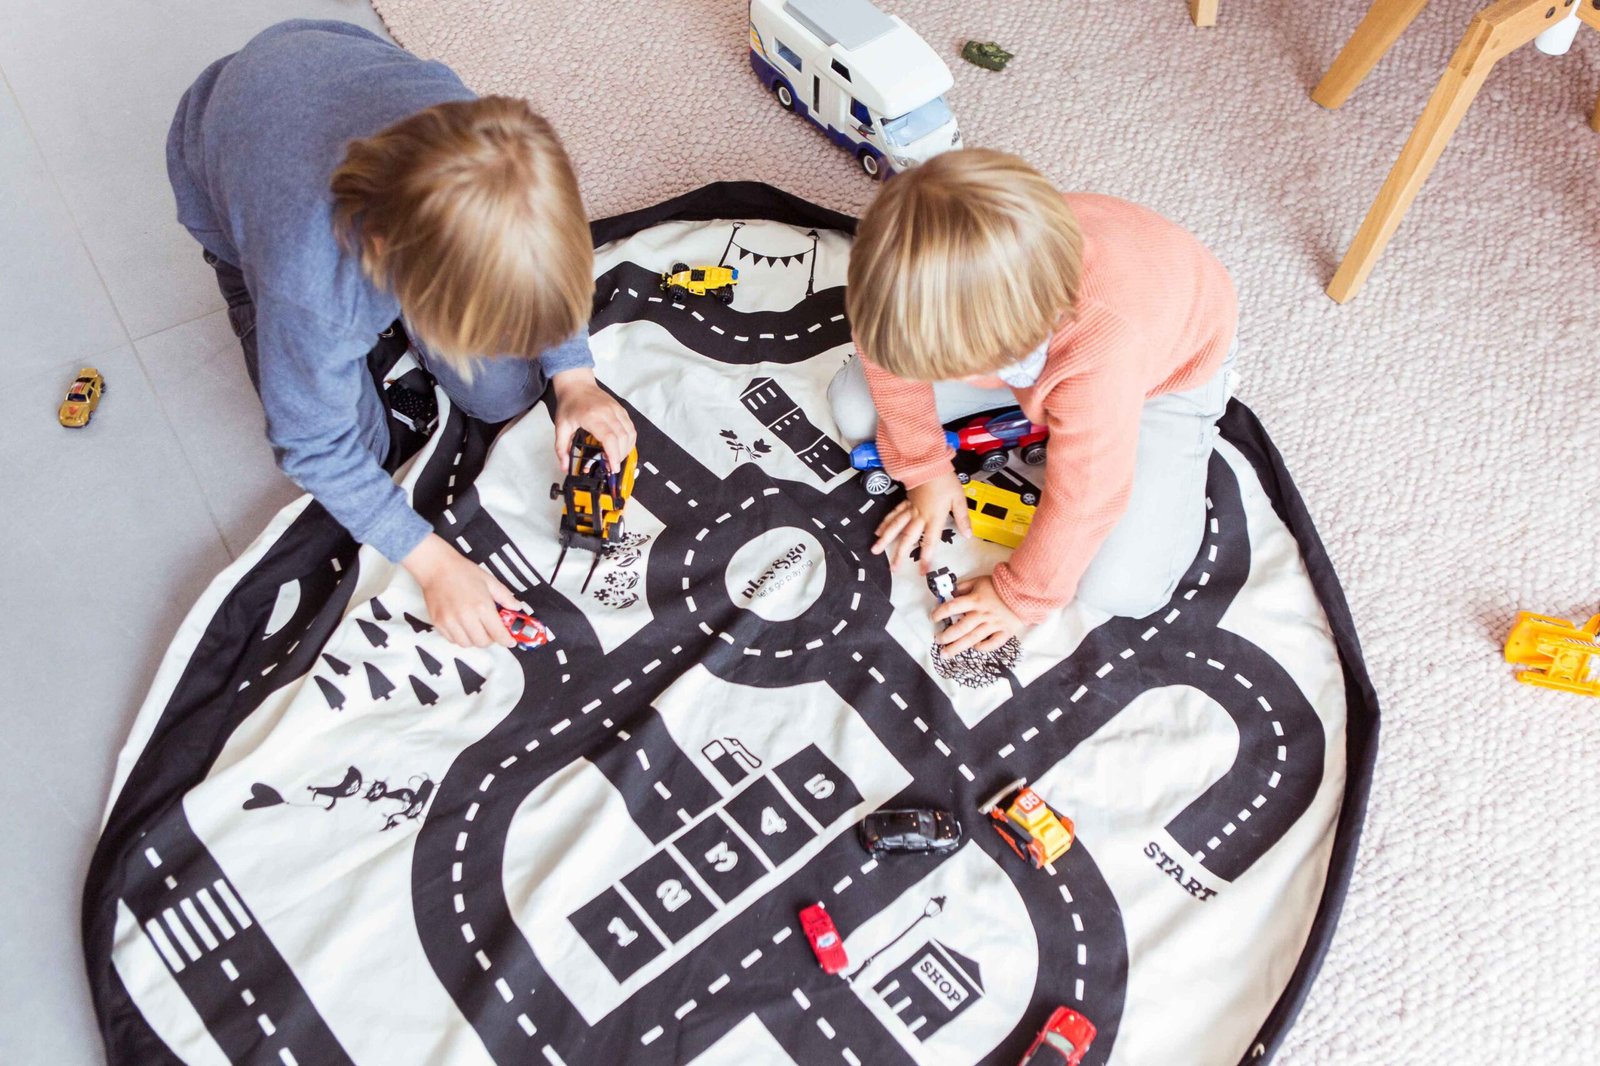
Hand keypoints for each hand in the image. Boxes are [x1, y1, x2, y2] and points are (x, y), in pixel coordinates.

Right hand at [402, 534, 519, 648]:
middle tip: (491, 630)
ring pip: (467, 644)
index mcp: (482, 606)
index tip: (510, 641)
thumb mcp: (490, 581)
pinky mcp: (438, 623)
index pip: (498, 633)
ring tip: (476, 627)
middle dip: (490, 639)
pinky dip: (460, 637)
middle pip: (482, 643)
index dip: (506, 640)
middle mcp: (466, 617)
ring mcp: (450, 622)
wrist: (436, 567)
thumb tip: (517, 607)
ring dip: (474, 639)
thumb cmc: (463, 572)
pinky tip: (463, 626)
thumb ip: (505, 597)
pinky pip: (452, 640)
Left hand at [550, 369, 635, 470]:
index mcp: (592, 417)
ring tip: (616, 457)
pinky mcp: (621, 409)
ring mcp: (616, 410)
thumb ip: (561, 449)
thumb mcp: (560, 427)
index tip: (613, 467)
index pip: (609, 438)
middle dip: (620, 456)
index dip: (614, 455)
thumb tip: (565, 467)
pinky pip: (631, 427)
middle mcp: (607, 412)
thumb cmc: (570, 404)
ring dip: (626, 449)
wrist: (577, 384)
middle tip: (611, 466)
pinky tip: (622, 447)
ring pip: (630, 433)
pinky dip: (629, 440)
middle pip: (622, 438)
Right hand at [871, 473, 970, 572]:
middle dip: (899, 554)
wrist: (928, 462)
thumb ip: (962, 518)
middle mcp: (919, 516)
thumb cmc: (945, 480)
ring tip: (875, 550)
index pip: (929, 542)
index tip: (922, 572)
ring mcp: (910, 509)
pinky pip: (894, 514)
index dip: (925, 558)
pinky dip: (885, 523)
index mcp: (933, 518)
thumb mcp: (958, 498)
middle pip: (907, 538)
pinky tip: (878, 531)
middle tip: (893, 568)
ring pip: (895, 527)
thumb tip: (968, 535)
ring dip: (885, 540)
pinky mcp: (905, 501)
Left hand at [932, 575, 1023, 654]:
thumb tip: (949, 593)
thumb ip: (963, 587)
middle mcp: (982, 614)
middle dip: (946, 636)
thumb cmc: (1000, 586)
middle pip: (961, 628)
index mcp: (975, 600)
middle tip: (937, 640)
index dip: (940, 613)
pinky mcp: (1005, 632)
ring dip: (957, 647)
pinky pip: (993, 643)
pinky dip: (983, 647)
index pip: (953, 607)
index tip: (933, 618)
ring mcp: (994, 625)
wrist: (1024, 591)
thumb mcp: (979, 581)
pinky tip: (974, 648)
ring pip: (973, 638)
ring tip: (945, 654)